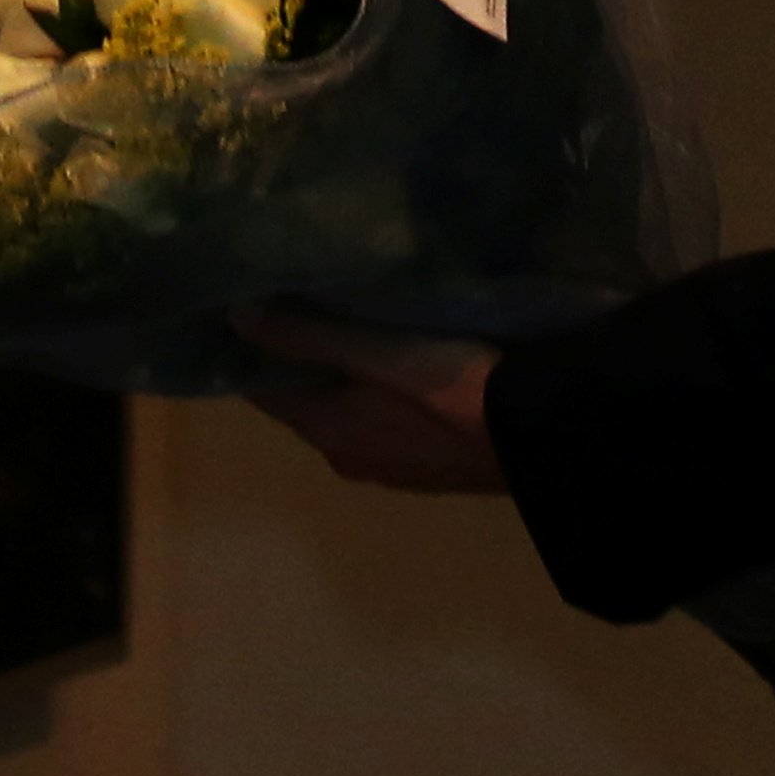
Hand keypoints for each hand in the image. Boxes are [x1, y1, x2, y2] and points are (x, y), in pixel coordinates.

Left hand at [231, 306, 506, 493]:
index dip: (249, 354)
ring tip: (346, 329)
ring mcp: (394, 470)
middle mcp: (350, 460)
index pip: (264, 392)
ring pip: (348, 417)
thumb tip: (235, 318)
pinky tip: (397, 371)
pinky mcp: (432, 469)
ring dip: (340, 382)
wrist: (540, 436)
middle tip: (295, 305)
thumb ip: (306, 335)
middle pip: (306, 405)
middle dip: (297, 363)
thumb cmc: (447, 388)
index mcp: (327, 432)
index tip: (240, 312)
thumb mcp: (372, 352)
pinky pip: (386, 427)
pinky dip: (376, 399)